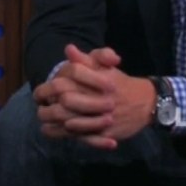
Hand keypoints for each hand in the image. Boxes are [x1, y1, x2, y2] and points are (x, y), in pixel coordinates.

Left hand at [34, 45, 153, 149]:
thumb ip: (86, 59)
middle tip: (39, 107)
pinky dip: (66, 134)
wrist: (147, 101)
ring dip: (54, 121)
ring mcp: (102, 116)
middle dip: (49, 104)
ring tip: (43, 119)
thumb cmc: (120, 82)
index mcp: (96, 78)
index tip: (38, 93)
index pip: (66, 80)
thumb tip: (69, 49)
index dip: (47, 87)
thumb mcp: (105, 66)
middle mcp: (98, 97)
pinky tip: (55, 131)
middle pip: (66, 101)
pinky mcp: (106, 132)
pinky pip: (82, 136)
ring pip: (71, 121)